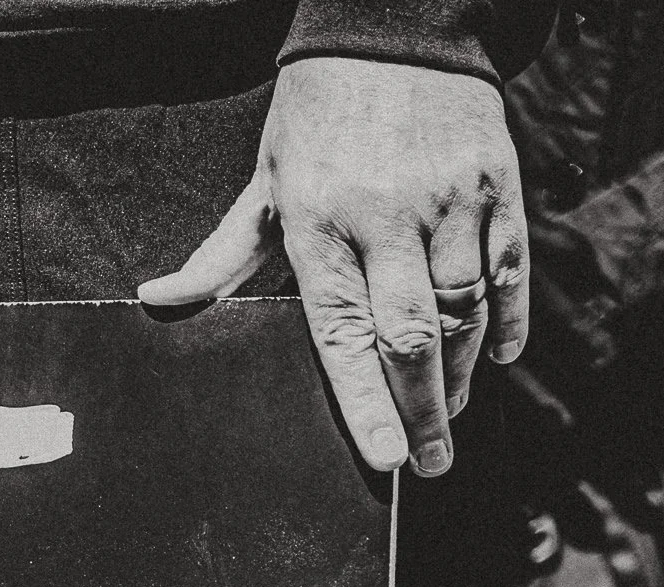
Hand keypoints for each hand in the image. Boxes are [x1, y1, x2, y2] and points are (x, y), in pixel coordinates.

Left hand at [138, 58, 528, 478]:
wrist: (393, 24)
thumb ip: (220, 258)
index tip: (385, 460)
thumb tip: (154, 302)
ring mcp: (450, 196)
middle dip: (423, 412)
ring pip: (465, 312)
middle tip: (428, 464)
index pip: (344, 335)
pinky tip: (495, 359)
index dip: (366, 404)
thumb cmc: (316, 120)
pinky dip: (507, 321)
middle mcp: (389, 215)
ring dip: (461, 376)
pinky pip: (509, 270)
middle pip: (413, 337)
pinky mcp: (497, 179)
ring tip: (449, 415)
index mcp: (321, 224)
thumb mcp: (263, 185)